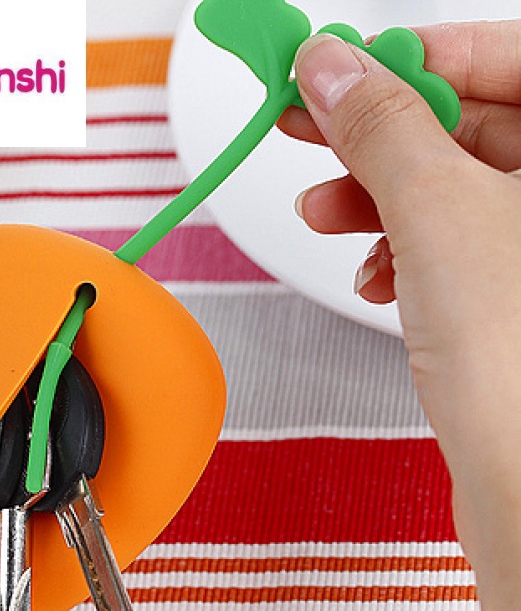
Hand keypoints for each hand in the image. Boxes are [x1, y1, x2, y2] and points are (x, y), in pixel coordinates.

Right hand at [280, 22, 520, 610]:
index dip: (412, 55)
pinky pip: (455, 245)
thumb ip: (381, 126)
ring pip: (457, 188)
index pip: (509, 58)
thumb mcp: (436, 212)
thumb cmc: (515, 361)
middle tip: (304, 132)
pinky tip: (372, 276)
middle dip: (383, 133)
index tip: (333, 67)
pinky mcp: (517, 298)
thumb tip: (329, 66)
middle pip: (476, 123)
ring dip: (381, 197)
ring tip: (323, 216)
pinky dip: (403, 252)